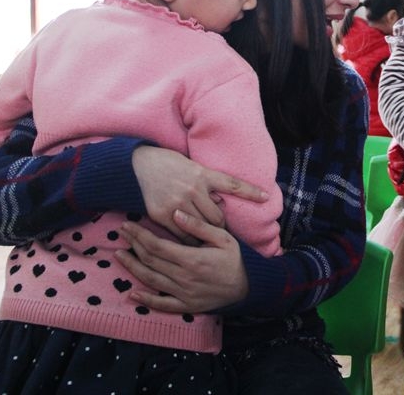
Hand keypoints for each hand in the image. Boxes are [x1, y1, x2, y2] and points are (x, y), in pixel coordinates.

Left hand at [115, 209, 248, 313]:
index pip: (157, 245)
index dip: (140, 235)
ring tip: (119, 256)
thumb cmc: (236, 258)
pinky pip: (162, 304)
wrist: (250, 285)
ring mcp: (184, 293)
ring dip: (133, 267)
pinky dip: (147, 300)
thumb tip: (176, 214)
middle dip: (133, 245)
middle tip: (121, 234)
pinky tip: (133, 294)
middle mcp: (184, 277)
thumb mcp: (223, 237)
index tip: (128, 225)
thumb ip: (199, 226)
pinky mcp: (187, 305)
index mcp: (192, 258)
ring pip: (151, 280)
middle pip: (150, 260)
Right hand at [132, 145, 267, 242]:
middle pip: (217, 216)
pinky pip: (181, 234)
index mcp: (202, 173)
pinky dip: (187, 239)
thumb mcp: (191, 166)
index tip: (266, 197)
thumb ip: (207, 184)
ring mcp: (177, 202)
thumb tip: (220, 204)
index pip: (232, 184)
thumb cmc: (167, 163)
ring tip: (204, 238)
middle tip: (218, 230)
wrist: (137, 165)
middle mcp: (193, 188)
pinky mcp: (162, 213)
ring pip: (201, 227)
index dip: (251, 191)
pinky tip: (188, 240)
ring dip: (204, 234)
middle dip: (219, 224)